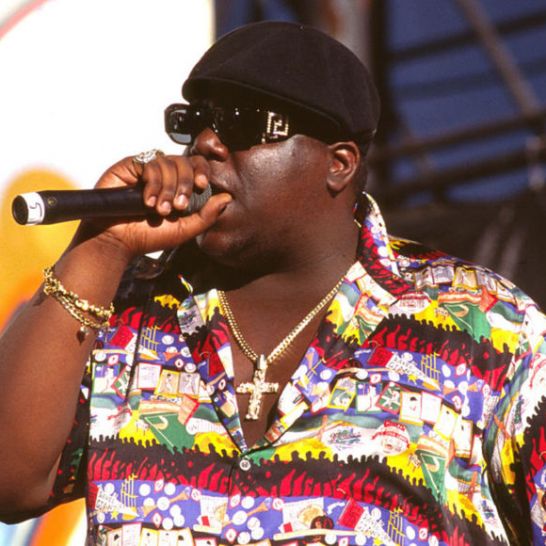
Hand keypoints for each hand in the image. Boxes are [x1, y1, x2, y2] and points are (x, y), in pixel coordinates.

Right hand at [77, 152, 231, 259]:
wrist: (118, 240)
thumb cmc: (148, 236)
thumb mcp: (184, 229)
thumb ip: (206, 215)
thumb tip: (227, 198)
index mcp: (179, 186)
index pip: (196, 166)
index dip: (202, 171)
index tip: (201, 186)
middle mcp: (164, 175)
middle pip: (185, 161)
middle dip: (185, 183)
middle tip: (178, 206)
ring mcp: (147, 169)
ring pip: (168, 162)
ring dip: (168, 188)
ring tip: (159, 210)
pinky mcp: (130, 166)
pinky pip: (150, 163)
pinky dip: (153, 183)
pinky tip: (148, 202)